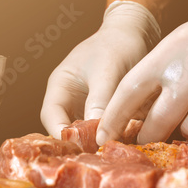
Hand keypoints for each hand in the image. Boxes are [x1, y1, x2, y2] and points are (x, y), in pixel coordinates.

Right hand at [41, 1, 160, 138]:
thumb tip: (96, 132)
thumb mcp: (107, 71)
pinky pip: (105, 127)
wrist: (135, 33)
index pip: (51, 116)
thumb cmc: (116, 45)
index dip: (60, 134)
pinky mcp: (106, 110)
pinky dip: (113, 134)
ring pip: (86, 131)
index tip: (78, 147)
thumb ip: (100, 100)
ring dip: (97, 141)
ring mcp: (88, 105)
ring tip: (111, 151)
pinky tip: (126, 141)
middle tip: (97, 155)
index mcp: (60, 86)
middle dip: (79, 143)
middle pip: (67, 128)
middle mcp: (70, 99)